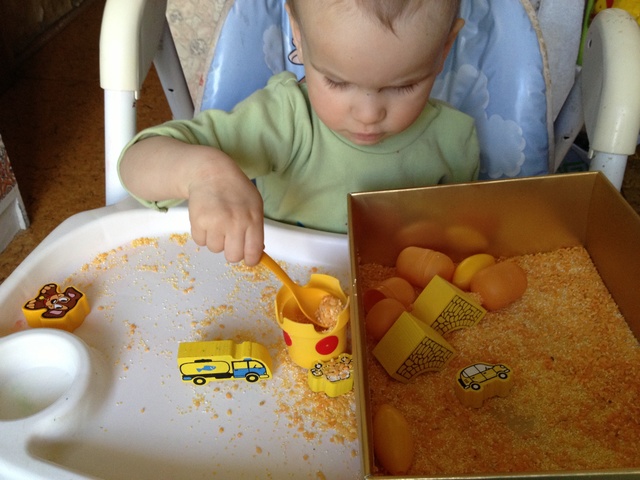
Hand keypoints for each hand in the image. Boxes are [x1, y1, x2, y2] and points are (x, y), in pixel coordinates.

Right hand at [120, 137, 264, 264]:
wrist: (210, 172)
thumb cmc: (235, 189)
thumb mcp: (254, 205)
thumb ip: (256, 229)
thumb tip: (254, 253)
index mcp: (253, 219)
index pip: (253, 253)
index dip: (250, 259)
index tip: (247, 258)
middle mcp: (235, 223)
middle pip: (233, 256)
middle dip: (231, 250)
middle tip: (229, 237)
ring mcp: (215, 223)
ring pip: (215, 249)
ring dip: (216, 240)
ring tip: (217, 222)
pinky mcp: (198, 222)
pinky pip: (200, 241)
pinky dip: (202, 234)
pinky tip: (207, 219)